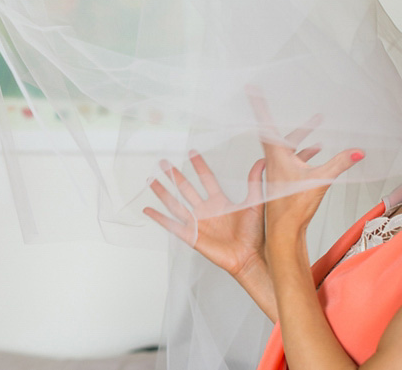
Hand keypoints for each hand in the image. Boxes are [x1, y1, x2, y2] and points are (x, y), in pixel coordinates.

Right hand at [144, 151, 266, 279]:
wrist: (250, 257)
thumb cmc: (255, 235)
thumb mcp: (255, 204)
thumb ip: (255, 183)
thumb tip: (262, 162)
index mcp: (220, 202)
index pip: (206, 179)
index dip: (199, 166)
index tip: (192, 153)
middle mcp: (206, 210)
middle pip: (186, 188)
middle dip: (174, 175)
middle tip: (163, 163)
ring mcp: (197, 222)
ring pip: (175, 203)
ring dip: (162, 192)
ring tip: (151, 180)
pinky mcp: (191, 235)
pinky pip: (171, 224)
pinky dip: (158, 217)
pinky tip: (147, 209)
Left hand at [248, 89, 363, 237]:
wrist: (284, 229)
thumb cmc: (293, 207)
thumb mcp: (320, 180)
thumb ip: (339, 164)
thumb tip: (357, 152)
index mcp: (276, 155)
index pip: (265, 124)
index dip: (259, 105)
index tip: (250, 89)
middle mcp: (274, 160)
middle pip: (280, 133)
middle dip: (291, 118)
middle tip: (291, 104)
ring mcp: (278, 169)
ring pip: (288, 146)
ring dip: (302, 135)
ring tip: (316, 123)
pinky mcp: (284, 178)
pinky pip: (293, 158)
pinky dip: (304, 151)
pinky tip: (317, 150)